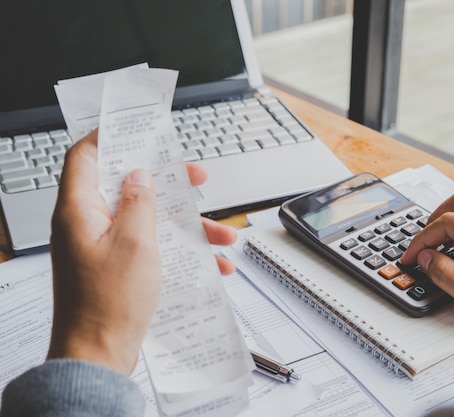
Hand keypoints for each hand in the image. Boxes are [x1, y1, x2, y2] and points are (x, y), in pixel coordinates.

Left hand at [47, 130, 236, 373]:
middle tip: (195, 176)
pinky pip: (152, 247)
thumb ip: (139, 201)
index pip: (85, 156)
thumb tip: (140, 176)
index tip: (139, 129)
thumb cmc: (108, 303)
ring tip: (224, 234)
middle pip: (127, 185)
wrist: (99, 356)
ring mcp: (103, 247)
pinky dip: (180, 251)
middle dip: (167, 181)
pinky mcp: (118, 267)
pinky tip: (212, 265)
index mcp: (80, 210)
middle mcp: (88, 224)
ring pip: (149, 219)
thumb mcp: (134, 242)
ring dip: (186, 224)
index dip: (110, 137)